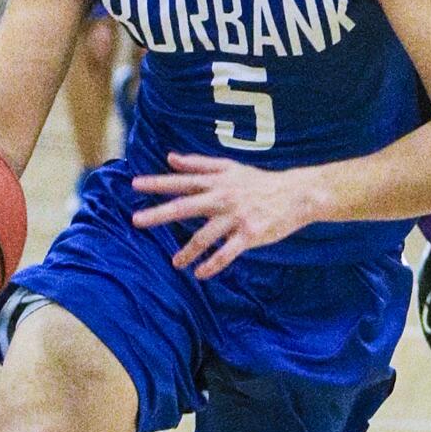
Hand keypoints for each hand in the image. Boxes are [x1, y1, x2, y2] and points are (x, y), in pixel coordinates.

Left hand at [131, 152, 319, 278]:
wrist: (295, 194)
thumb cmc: (259, 182)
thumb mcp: (229, 167)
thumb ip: (198, 163)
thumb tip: (170, 158)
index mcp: (216, 181)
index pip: (182, 181)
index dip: (158, 183)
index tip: (135, 185)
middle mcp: (222, 197)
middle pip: (185, 206)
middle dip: (159, 214)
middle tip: (136, 221)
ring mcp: (236, 217)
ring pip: (204, 236)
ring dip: (187, 251)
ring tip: (175, 263)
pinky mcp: (249, 234)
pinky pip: (227, 253)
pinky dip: (213, 264)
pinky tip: (200, 274)